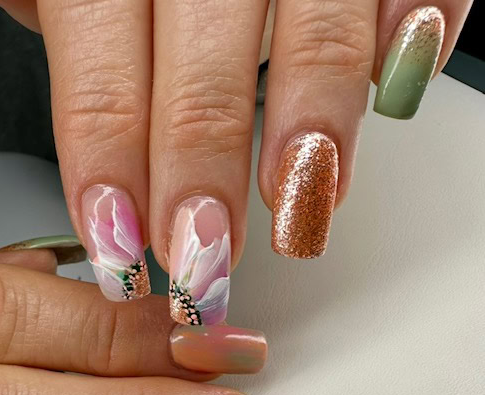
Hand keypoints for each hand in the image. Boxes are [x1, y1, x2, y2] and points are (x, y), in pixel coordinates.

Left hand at [0, 0, 470, 319]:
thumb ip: (86, 57)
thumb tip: (101, 177)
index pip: (102, 95)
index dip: (112, 184)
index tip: (122, 257)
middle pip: (204, 88)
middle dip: (204, 188)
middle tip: (205, 262)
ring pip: (314, 40)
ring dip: (311, 134)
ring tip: (303, 209)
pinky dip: (414, 26)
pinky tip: (395, 92)